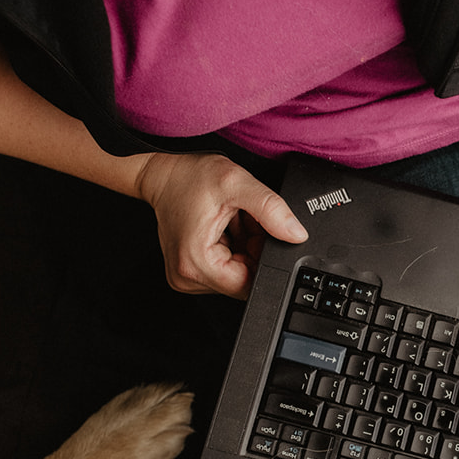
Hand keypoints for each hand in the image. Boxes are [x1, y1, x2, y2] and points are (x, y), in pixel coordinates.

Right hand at [135, 152, 307, 297]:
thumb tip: (296, 235)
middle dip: (252, 251)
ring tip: (231, 220)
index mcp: (196, 263)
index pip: (249, 283)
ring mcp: (186, 277)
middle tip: (243, 219)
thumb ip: (271, 209)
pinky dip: (232, 250)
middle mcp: (187, 277)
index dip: (263, 258)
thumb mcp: (237, 184)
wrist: (161, 175)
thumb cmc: (190, 177)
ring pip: (236, 274)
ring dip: (243, 249)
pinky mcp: (189, 272)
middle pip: (243, 279)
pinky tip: (224, 228)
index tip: (258, 231)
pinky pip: (224, 269)